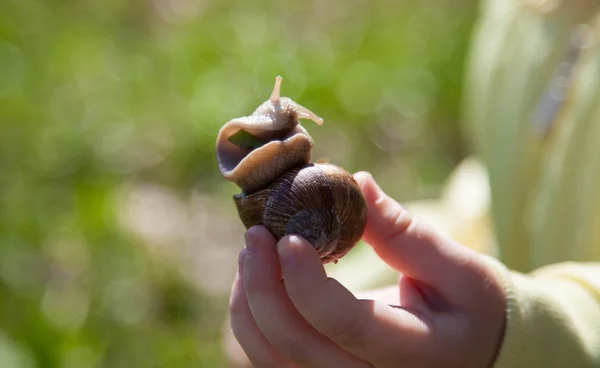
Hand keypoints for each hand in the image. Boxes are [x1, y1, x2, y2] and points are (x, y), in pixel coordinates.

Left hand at [228, 172, 506, 367]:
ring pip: (272, 358)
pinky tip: (258, 278)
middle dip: (265, 287)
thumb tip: (355, 183)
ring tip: (252, 251)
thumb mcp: (457, 268)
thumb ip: (404, 232)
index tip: (288, 237)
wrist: (476, 350)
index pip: (347, 326)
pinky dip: (253, 319)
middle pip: (297, 346)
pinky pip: (272, 358)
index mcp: (414, 353)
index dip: (307, 284)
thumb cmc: (472, 307)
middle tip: (256, 233)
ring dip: (250, 303)